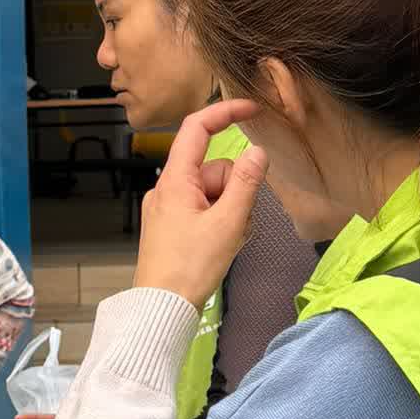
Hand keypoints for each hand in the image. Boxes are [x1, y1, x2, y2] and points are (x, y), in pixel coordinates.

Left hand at [134, 99, 266, 310]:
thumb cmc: (189, 269)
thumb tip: (257, 152)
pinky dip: (221, 222)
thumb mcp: (228, 223)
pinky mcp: (173, 227)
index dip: (225, 112)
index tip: (252, 109)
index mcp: (174, 181)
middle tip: (238, 221)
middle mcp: (166, 189)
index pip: (197, 128)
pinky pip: (205, 211)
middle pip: (214, 168)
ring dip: (232, 210)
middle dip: (236, 188)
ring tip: (230, 240)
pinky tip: (223, 245)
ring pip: (214, 192)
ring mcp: (169, 209)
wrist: (162, 309)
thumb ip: (246, 183)